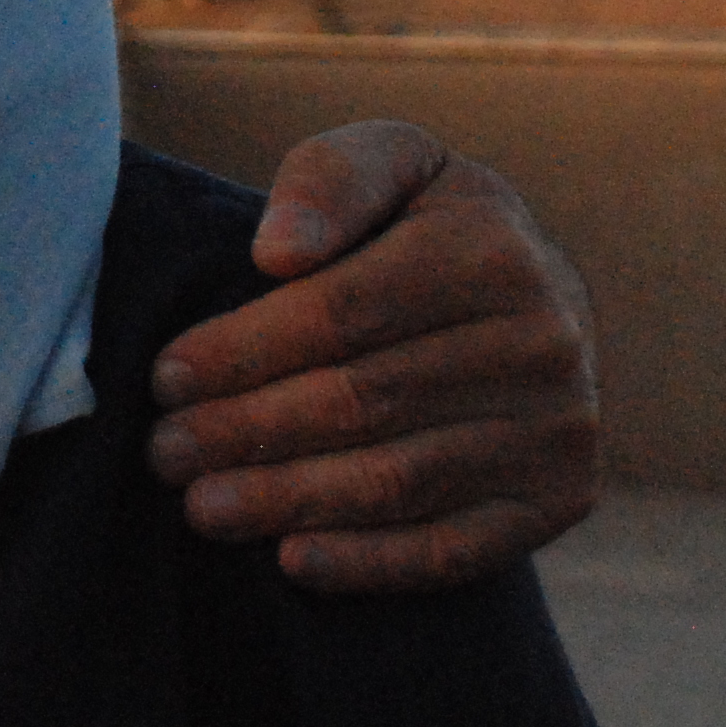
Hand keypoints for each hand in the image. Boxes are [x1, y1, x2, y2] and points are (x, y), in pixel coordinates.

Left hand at [142, 121, 598, 592]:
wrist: (540, 293)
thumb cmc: (427, 224)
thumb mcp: (391, 163)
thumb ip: (330, 181)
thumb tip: (277, 256)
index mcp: (493, 248)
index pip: (344, 312)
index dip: (245, 349)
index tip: (167, 376)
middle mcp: (542, 339)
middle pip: (364, 401)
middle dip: (247, 430)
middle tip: (165, 451)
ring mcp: (558, 427)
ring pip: (398, 480)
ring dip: (286, 500)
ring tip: (199, 505)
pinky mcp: (560, 498)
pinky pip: (454, 549)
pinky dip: (369, 563)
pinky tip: (291, 562)